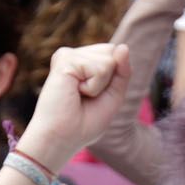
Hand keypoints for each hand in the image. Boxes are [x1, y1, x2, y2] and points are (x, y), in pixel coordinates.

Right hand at [17, 43, 131, 170]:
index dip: (114, 78)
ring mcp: (68, 55)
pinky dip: (94, 86)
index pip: (114, 53)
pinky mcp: (65, 59)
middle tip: (86, 97)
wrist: (61, 137)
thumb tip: (122, 46)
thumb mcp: (113, 96)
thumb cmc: (85, 122)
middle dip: (109, 79)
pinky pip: (100, 68)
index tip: (94, 96)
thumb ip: (122, 71)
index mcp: (84, 62)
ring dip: (101, 85)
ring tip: (79, 95)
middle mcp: (74, 55)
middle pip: (112, 52)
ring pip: (108, 59)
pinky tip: (75, 92)